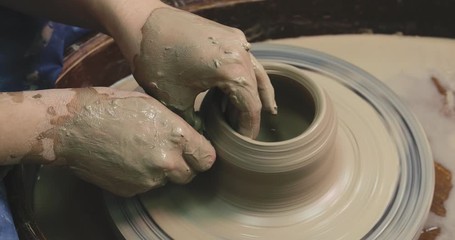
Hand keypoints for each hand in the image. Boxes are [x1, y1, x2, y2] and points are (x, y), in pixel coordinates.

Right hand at [51, 88, 214, 196]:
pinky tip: (127, 158)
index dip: (202, 154)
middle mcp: (166, 162)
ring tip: (140, 149)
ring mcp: (147, 179)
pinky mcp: (131, 190)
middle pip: (190, 174)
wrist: (73, 127)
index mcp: (176, 136)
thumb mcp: (153, 105)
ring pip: (166, 180)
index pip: (207, 159)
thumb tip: (191, 138)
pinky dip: (141, 176)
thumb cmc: (111, 107)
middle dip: (184, 164)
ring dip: (160, 170)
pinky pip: (146, 186)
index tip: (196, 150)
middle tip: (167, 150)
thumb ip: (177, 126)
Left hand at [132, 8, 276, 137]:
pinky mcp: (228, 34)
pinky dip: (246, 78)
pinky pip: (245, 60)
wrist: (141, 21)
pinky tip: (239, 90)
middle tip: (243, 133)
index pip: (251, 107)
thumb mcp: (174, 100)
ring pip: (256, 73)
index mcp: (232, 70)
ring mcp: (236, 40)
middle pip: (256, 90)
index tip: (243, 143)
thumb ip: (194, 122)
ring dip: (254, 95)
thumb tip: (203, 138)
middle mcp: (241, 52)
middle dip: (250, 114)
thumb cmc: (155, 58)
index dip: (248, 128)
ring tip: (249, 116)